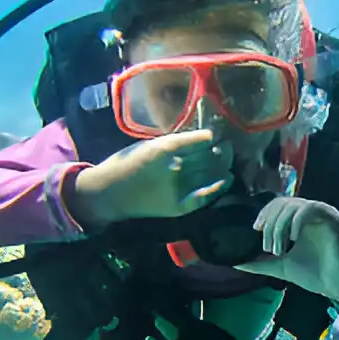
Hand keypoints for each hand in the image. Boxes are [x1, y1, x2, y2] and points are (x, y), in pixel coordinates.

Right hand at [69, 129, 232, 226]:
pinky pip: (204, 196)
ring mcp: (178, 189)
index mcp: (165, 151)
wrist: (110, 193)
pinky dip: (218, 188)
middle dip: (220, 153)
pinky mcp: (179, 206)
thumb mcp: (151, 146)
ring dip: (221, 167)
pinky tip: (228, 179)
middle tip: (228, 146)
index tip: (215, 133)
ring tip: (228, 159)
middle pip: (206, 158)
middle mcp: (175, 170)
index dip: (208, 137)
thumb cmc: (127, 165)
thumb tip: (201, 138)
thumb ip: (174, 143)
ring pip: (208, 174)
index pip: (196, 141)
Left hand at [235, 197, 338, 303]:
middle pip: (282, 203)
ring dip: (280, 226)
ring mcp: (323, 214)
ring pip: (293, 206)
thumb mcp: (281, 266)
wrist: (338, 287)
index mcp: (299, 220)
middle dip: (270, 223)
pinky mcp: (333, 219)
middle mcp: (311, 213)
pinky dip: (296, 222)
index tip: (256, 230)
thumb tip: (235, 263)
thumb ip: (260, 263)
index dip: (264, 213)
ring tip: (279, 250)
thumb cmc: (315, 275)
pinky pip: (310, 209)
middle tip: (269, 247)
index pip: (277, 204)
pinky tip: (293, 239)